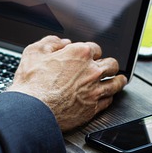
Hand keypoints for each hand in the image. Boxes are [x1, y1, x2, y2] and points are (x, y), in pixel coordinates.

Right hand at [8, 36, 126, 131]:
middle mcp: (91, 70)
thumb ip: (50, 42)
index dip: (92, 52)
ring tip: (119, 80)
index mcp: (79, 54)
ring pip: (116, 83)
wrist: (32, 110)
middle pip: (111, 64)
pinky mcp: (94, 108)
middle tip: (108, 67)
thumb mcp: (34, 52)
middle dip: (109, 65)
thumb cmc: (32, 83)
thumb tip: (61, 42)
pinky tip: (108, 97)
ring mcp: (94, 90)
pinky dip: (109, 97)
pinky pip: (109, 100)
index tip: (90, 56)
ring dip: (118, 80)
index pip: (95, 48)